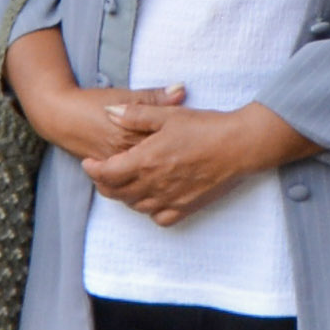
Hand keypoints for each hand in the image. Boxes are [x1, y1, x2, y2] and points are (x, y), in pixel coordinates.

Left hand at [75, 89, 299, 223]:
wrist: (240, 145)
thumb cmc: (205, 126)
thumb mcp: (168, 114)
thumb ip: (135, 114)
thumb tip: (109, 112)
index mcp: (146, 159)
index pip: (107, 173)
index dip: (93, 170)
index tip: (89, 163)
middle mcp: (155, 183)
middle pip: (118, 193)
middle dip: (105, 184)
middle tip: (103, 173)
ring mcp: (170, 198)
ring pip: (136, 206)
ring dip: (125, 196)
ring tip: (125, 183)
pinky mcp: (186, 207)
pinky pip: (159, 218)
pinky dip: (150, 211)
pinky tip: (152, 198)